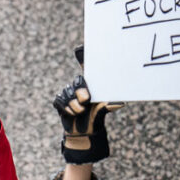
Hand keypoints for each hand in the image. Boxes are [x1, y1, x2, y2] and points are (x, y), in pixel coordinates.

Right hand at [53, 48, 122, 163]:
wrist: (84, 133)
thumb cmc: (96, 118)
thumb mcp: (103, 111)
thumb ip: (108, 105)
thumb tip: (120, 103)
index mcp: (91, 83)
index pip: (85, 65)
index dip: (82, 54)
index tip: (81, 47)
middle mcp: (79, 85)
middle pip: (77, 81)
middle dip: (80, 91)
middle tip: (86, 100)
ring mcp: (68, 92)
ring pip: (67, 93)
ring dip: (74, 105)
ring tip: (81, 112)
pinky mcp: (60, 101)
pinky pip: (59, 100)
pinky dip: (67, 109)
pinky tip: (72, 114)